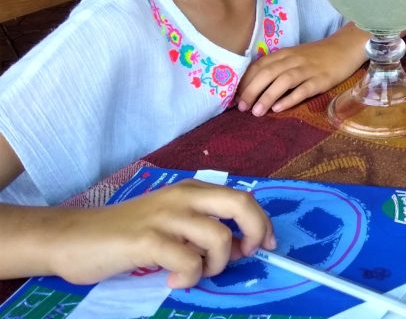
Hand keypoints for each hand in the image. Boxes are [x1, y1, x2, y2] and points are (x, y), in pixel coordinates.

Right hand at [47, 180, 273, 287]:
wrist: (74, 237)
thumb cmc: (125, 235)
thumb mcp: (172, 226)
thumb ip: (204, 232)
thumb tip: (241, 247)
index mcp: (192, 190)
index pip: (243, 198)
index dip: (262, 222)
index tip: (267, 245)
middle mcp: (184, 196)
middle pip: (241, 205)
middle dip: (256, 232)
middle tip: (245, 256)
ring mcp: (166, 216)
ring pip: (218, 238)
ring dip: (215, 265)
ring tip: (192, 273)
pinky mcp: (148, 239)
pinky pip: (189, 262)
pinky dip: (188, 278)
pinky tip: (171, 279)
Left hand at [236, 23, 368, 115]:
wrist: (345, 47)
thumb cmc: (318, 55)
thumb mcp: (295, 56)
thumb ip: (278, 66)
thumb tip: (255, 85)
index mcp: (284, 53)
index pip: (260, 66)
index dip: (246, 81)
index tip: (235, 97)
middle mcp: (293, 60)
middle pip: (268, 73)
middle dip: (251, 91)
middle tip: (242, 108)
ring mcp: (308, 69)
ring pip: (283, 81)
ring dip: (267, 96)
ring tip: (256, 112)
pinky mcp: (322, 80)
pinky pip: (303, 89)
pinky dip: (289, 99)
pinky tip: (279, 108)